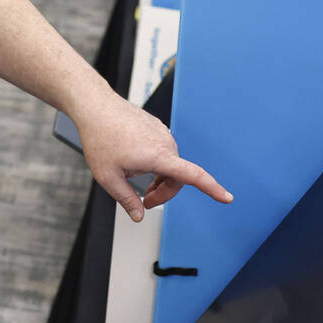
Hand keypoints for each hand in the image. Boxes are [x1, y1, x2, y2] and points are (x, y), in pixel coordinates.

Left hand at [76, 94, 231, 222]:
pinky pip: (162, 150)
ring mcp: (161, 132)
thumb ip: (127, 199)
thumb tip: (139, 215)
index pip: (193, 175)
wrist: (95, 106)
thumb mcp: (108, 177)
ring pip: (169, 163)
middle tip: (145, 201)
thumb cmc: (100, 138)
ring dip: (158, 176)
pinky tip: (134, 160)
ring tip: (134, 178)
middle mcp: (165, 142)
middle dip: (164, 192)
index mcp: (159, 156)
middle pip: (177, 176)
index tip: (227, 197)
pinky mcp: (156, 126)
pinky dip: (154, 162)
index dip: (212, 188)